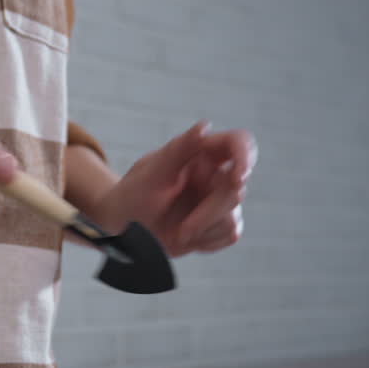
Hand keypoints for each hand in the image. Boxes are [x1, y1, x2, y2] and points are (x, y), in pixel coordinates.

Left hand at [95, 120, 255, 256]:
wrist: (122, 229)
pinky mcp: (219, 223)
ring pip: (233, 216)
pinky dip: (207, 241)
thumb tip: (203, 126)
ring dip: (203, 229)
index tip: (239, 177)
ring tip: (177, 232)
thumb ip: (179, 149)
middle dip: (209, 213)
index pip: (237, 143)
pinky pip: (230, 234)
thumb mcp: (151, 173)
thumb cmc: (132, 195)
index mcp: (201, 153)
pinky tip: (185, 237)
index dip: (246, 156)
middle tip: (183, 230)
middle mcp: (214, 175)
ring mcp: (218, 200)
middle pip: (236, 189)